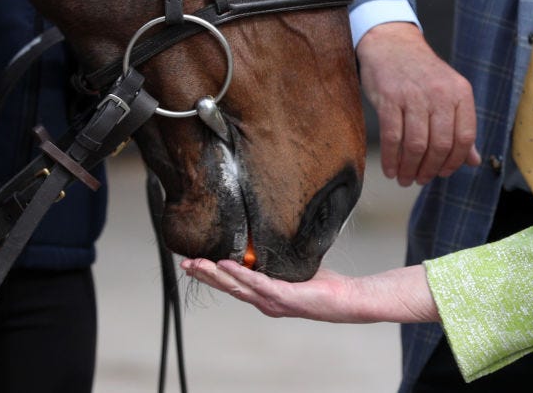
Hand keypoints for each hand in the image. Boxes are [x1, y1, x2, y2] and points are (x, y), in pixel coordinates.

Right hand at [180, 258, 438, 323]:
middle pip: (228, 286)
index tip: (193, 260)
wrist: (347, 299)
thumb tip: (272, 231)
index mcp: (265, 293)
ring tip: (198, 263)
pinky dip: (242, 274)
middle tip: (184, 262)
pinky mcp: (285, 297)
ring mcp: (273, 301)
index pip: (233, 282)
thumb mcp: (297, 266)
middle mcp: (265, 300)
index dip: (212, 273)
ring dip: (216, 274)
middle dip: (205, 274)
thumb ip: (280, 257)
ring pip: (238, 286)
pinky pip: (259, 283)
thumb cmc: (324, 284)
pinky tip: (227, 265)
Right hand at [356, 22, 479, 184]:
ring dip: (409, 168)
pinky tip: (390, 169)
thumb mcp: (448, 93)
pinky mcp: (389, 98)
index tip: (443, 173)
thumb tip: (473, 161)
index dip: (455, 161)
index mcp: (460, 93)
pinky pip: (392, 137)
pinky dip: (391, 159)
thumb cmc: (421, 73)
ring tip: (404, 178)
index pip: (465, 137)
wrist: (392, 43)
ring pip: (416, 145)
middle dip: (430, 169)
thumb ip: (461, 126)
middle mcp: (440, 93)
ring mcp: (414, 95)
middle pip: (440, 145)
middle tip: (420, 180)